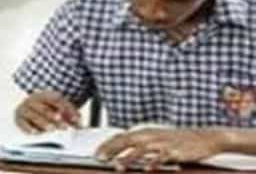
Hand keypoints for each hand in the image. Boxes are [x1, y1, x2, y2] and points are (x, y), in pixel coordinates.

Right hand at [14, 91, 80, 133]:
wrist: (28, 107)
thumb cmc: (48, 110)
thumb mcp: (59, 109)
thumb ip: (70, 116)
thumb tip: (80, 126)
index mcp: (44, 95)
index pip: (56, 99)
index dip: (67, 108)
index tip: (76, 119)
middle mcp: (33, 100)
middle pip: (44, 108)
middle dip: (54, 116)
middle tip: (64, 126)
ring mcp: (24, 108)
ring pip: (33, 114)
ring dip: (43, 122)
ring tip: (52, 129)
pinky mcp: (18, 118)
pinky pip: (22, 123)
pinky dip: (29, 128)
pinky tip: (36, 133)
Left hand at [95, 128, 223, 169]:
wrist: (205, 138)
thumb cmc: (178, 141)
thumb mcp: (157, 139)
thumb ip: (142, 144)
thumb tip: (124, 152)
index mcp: (145, 132)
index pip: (121, 137)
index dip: (107, 145)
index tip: (96, 153)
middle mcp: (151, 135)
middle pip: (126, 141)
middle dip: (111, 150)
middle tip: (99, 158)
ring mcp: (162, 142)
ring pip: (140, 149)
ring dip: (127, 158)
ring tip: (117, 166)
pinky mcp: (174, 150)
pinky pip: (161, 157)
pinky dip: (153, 162)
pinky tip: (146, 169)